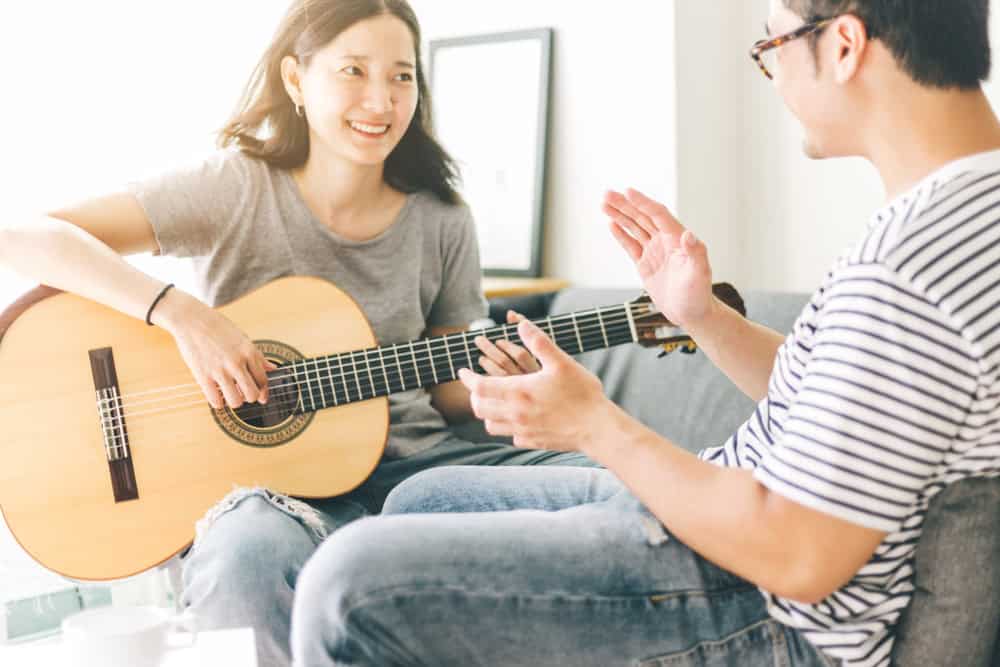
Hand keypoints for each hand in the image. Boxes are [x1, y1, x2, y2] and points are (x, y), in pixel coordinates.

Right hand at [152, 289, 276, 409]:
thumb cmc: (218, 327)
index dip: (262, 390)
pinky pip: (216, 401)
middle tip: (242, 392)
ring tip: (229, 394)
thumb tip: (273, 369)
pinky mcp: (203, 376)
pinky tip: (216, 394)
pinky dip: (218, 402)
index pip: (263, 380)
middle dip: (249, 397)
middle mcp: (237, 362)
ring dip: (234, 401)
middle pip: (253, 394)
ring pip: (236, 401)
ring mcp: (220, 370)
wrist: (192, 319)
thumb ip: (258, 356)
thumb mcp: (243, 338)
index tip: (258, 393)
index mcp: (250, 352)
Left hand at [459, 318, 615, 452]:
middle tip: (477, 386)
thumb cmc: (582, 393)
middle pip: (479, 408)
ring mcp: (523, 431)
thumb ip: (539, 342)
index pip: (480, 387)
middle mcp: (516, 414)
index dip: (467, 378)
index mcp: (519, 391)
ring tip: (493, 403)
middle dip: (474, 396)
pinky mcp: (532, 442)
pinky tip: (516, 419)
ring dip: (487, 413)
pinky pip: (510, 436)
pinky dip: (507, 427)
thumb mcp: (561, 362)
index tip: (463, 371)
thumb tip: (521, 323)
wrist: (597, 428)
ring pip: (490, 426)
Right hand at [603, 188, 713, 329]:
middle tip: (607, 193)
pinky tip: (611, 224)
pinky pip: (631, 245)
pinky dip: (621, 234)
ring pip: (634, 228)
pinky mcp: (646, 264)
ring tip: (604, 203)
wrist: (691, 314)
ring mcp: (654, 251)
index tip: (628, 192)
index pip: (657, 215)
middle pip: (642, 217)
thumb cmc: (699, 295)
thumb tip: (689, 235)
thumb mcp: (699, 274)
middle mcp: (665, 241)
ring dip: (620, 215)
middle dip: (625, 205)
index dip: (642, 203)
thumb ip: (696, 253)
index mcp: (677, 239)